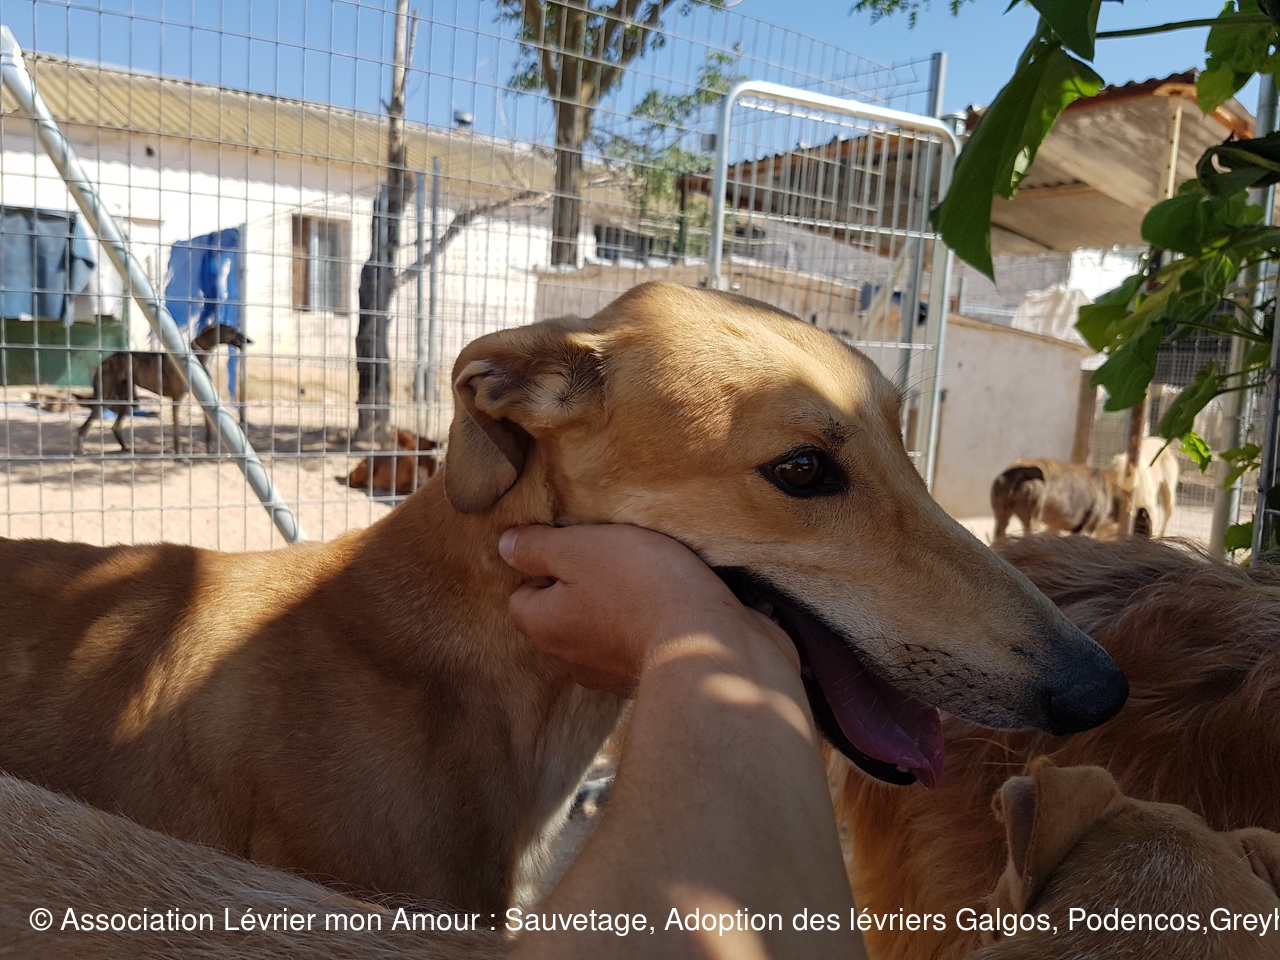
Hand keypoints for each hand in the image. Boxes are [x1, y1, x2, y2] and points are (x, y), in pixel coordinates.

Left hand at [499, 524, 794, 695]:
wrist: (707, 642)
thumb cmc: (638, 584)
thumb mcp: (581, 547)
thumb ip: (538, 547)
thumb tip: (506, 546)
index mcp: (541, 626)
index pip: (523, 594)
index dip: (549, 567)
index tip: (583, 551)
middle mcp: (566, 659)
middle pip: (559, 616)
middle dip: (579, 592)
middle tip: (613, 564)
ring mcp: (605, 677)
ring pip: (595, 634)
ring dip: (611, 614)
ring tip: (644, 586)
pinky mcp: (642, 683)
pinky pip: (629, 650)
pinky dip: (640, 633)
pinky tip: (664, 614)